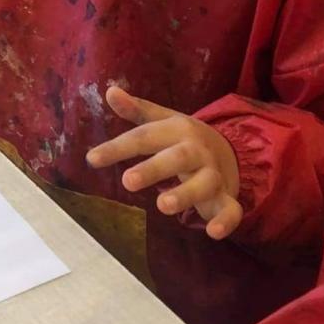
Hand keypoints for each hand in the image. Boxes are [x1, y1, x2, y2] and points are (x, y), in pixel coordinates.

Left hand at [86, 85, 242, 239]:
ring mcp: (213, 174)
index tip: (92, 159)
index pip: (145, 137)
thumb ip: (136, 110)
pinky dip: (226, 221)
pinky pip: (231, 210)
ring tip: (162, 205)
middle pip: (177, 158)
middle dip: (153, 169)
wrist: (229, 151)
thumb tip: (110, 91)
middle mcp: (196, 151)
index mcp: (177, 130)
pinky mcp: (225, 198)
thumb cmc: (184, 139)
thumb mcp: (162, 122)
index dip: (118, 147)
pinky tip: (213, 233)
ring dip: (185, 194)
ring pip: (204, 184)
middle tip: (127, 181)